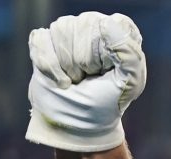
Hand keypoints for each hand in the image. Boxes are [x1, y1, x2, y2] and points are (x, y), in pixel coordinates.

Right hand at [26, 12, 146, 152]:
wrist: (76, 123)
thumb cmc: (106, 104)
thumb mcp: (129, 84)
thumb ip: (130, 55)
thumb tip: (108, 25)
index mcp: (120, 36)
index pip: (110, 25)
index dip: (103, 50)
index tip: (102, 71)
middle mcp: (94, 29)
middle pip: (82, 26)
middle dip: (82, 61)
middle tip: (87, 80)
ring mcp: (69, 33)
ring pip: (60, 31)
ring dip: (65, 65)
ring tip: (74, 80)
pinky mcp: (46, 41)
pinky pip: (40, 39)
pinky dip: (47, 64)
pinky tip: (59, 79)